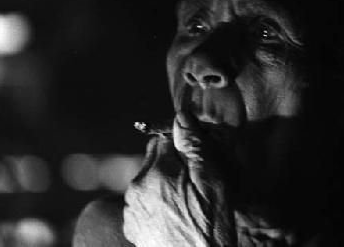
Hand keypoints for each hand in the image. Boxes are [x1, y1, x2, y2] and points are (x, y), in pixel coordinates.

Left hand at [123, 111, 236, 246]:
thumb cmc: (209, 227)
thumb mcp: (212, 182)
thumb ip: (194, 146)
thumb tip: (181, 116)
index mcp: (157, 171)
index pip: (163, 138)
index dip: (181, 145)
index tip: (194, 158)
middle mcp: (137, 186)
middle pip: (153, 157)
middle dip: (170, 163)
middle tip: (191, 182)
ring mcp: (131, 207)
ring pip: (147, 179)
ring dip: (161, 182)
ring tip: (183, 202)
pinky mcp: (130, 224)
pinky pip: (140, 200)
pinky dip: (153, 202)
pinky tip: (172, 215)